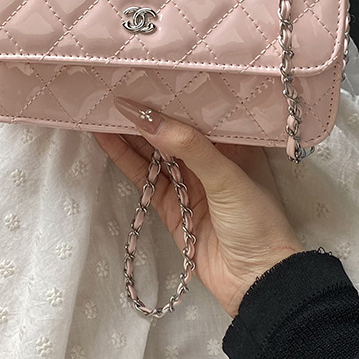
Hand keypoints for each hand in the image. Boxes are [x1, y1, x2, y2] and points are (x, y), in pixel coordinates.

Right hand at [93, 98, 303, 316]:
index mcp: (234, 144)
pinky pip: (144, 177)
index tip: (146, 74)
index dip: (173, 94)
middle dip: (145, 112)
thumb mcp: (228, 177)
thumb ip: (189, 147)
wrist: (258, 283)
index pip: (199, 112)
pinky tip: (105, 138)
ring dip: (129, 132)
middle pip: (171, 130)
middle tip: (114, 86)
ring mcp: (188, 182)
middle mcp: (210, 158)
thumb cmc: (256, 222)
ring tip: (100, 106)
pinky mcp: (170, 206)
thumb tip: (148, 118)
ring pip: (153, 152)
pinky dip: (125, 159)